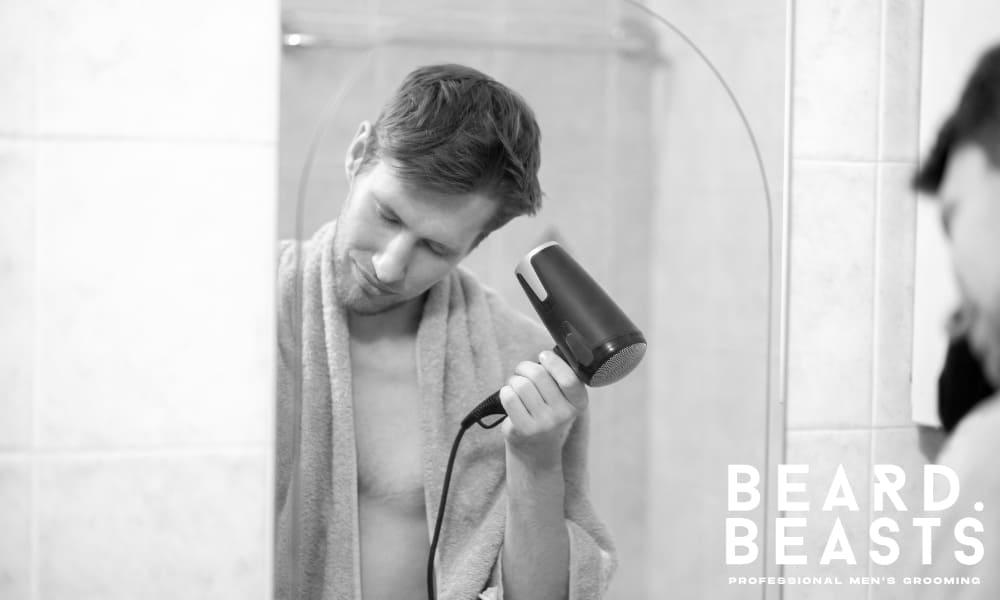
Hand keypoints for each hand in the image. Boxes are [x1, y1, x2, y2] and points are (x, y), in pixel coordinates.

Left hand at [499, 350, 588, 470]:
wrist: (537, 448)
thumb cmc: (548, 412)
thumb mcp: (563, 398)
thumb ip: (560, 377)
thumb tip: (547, 355)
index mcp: (578, 403)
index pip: (569, 379)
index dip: (553, 362)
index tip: (543, 356)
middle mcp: (563, 415)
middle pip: (538, 375)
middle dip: (525, 368)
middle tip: (522, 372)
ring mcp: (543, 424)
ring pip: (520, 384)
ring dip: (514, 380)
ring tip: (516, 387)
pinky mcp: (523, 429)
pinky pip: (508, 397)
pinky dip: (505, 392)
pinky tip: (510, 397)